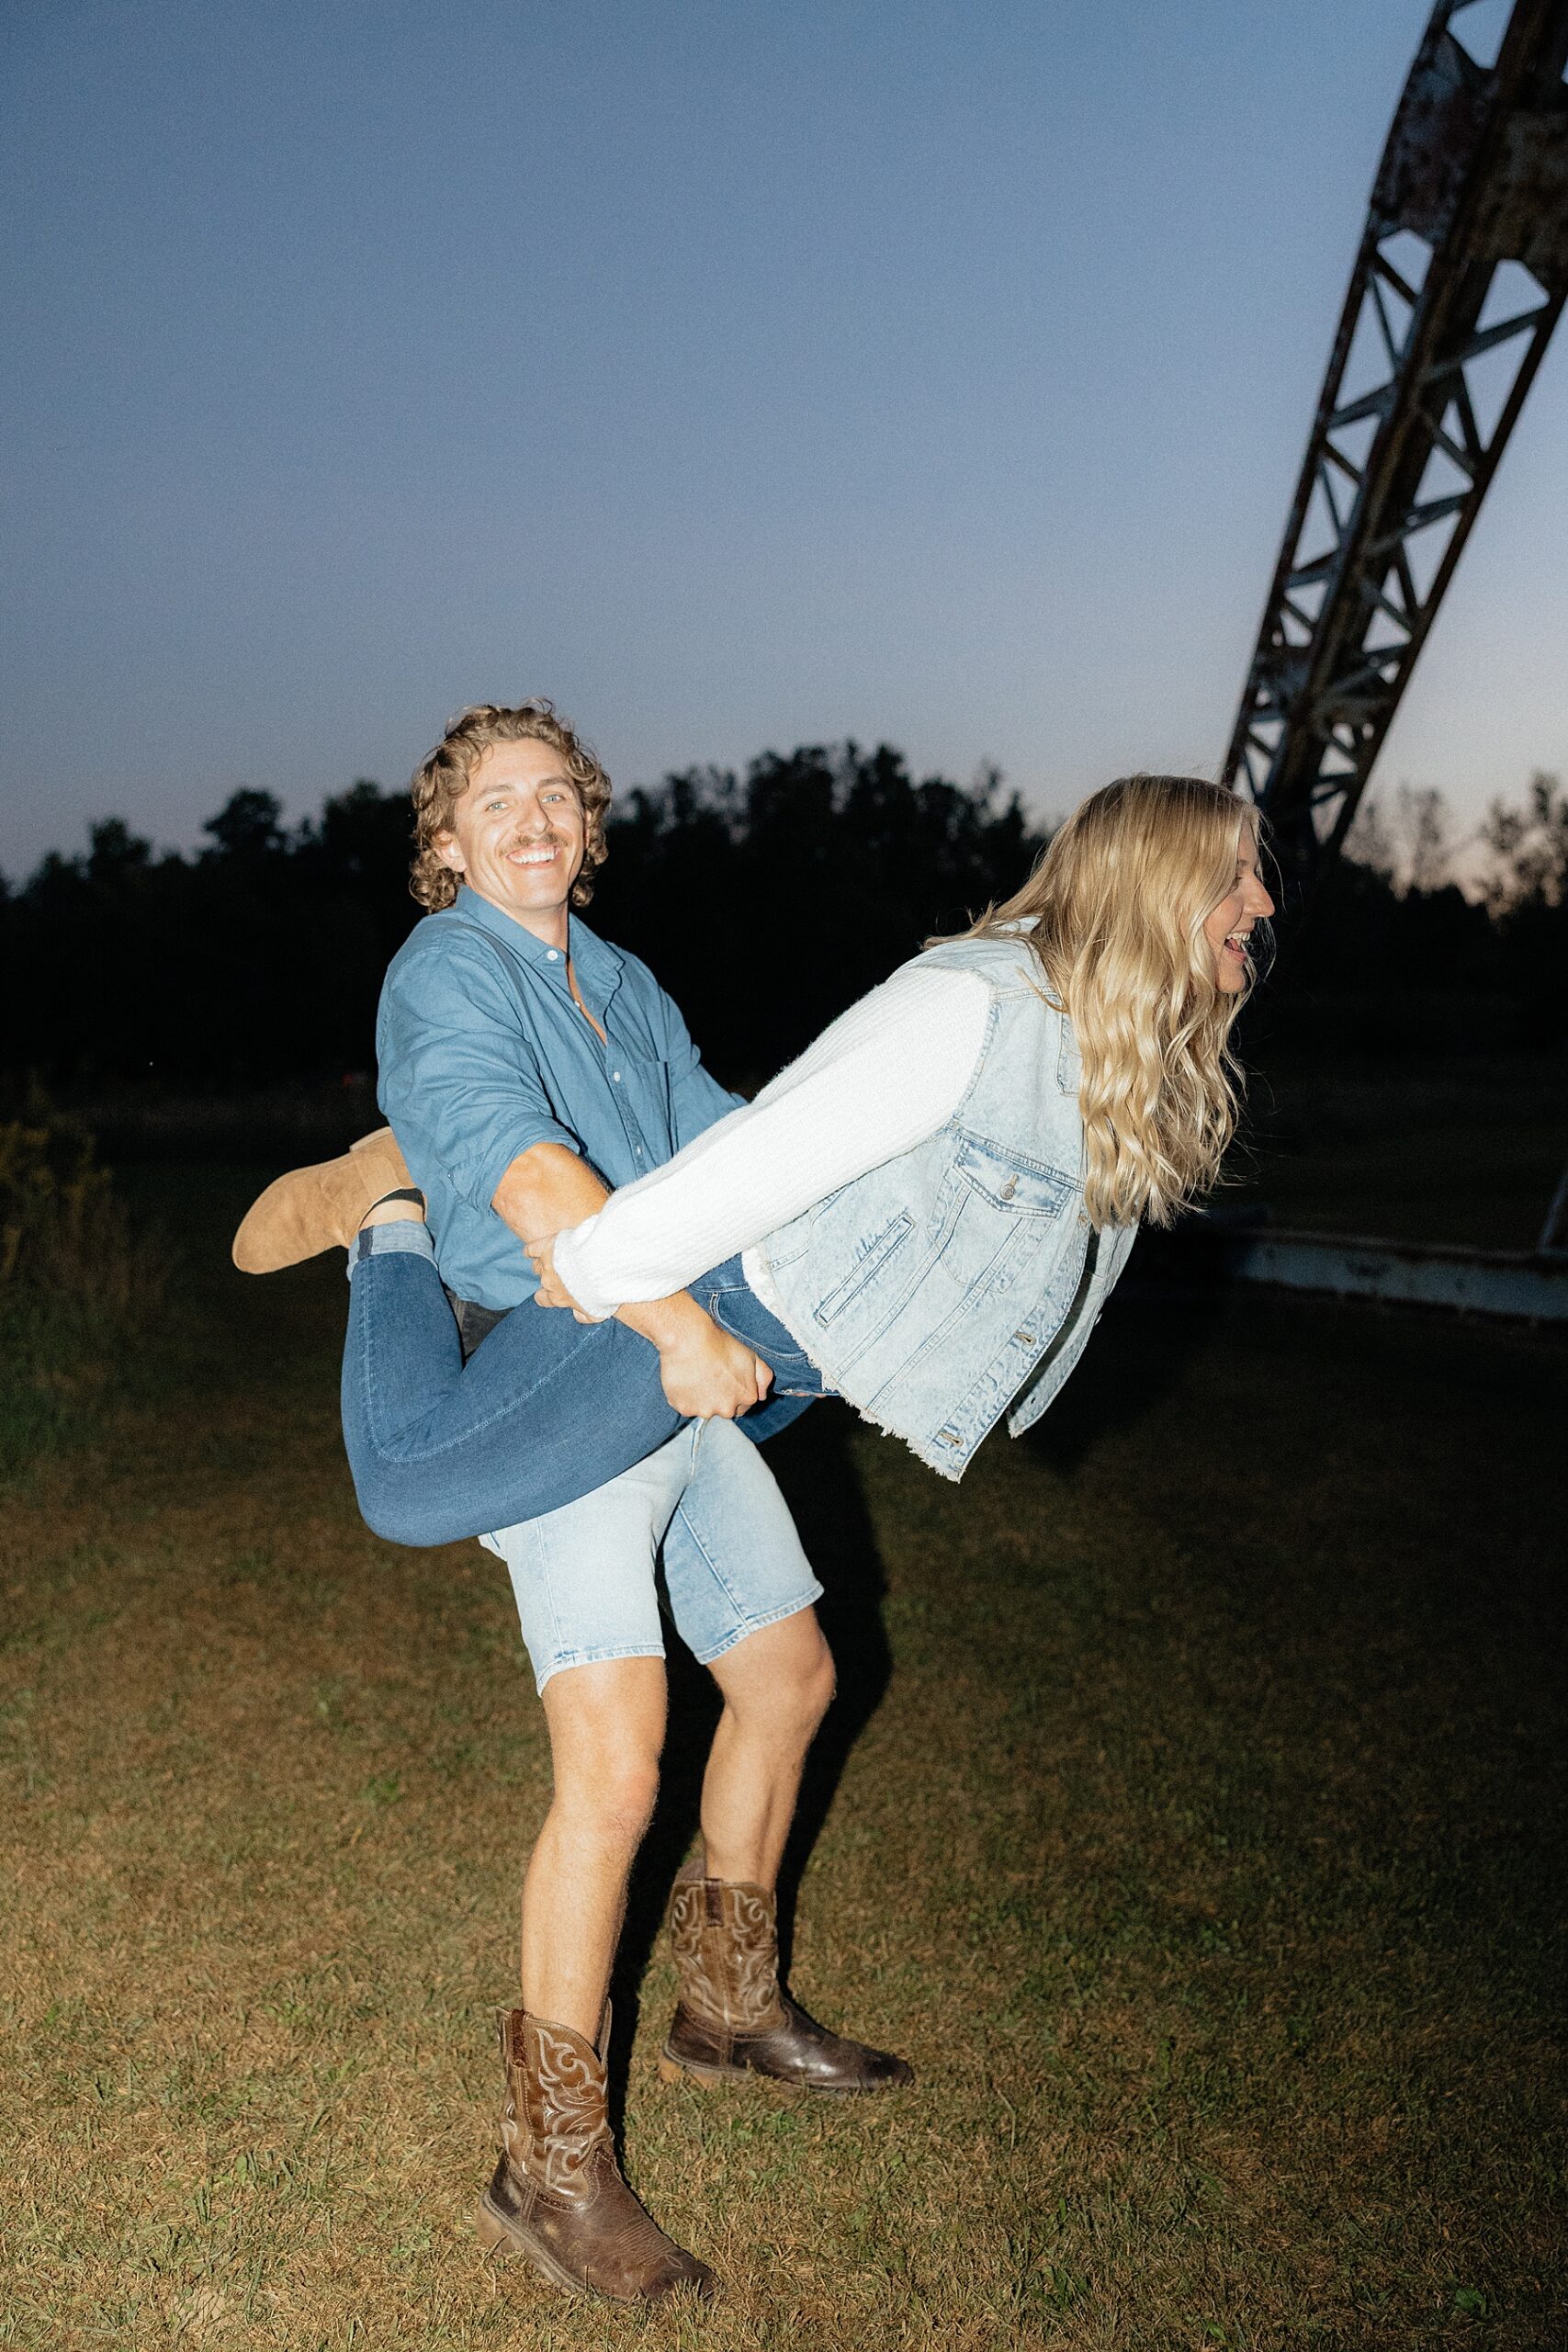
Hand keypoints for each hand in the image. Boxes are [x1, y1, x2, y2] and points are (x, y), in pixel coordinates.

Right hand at [526, 1232, 597, 1322]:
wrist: (600, 1263)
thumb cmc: (600, 1290)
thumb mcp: (596, 1312)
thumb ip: (584, 1317)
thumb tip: (577, 1317)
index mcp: (558, 1297)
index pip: (543, 1299)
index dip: (546, 1295)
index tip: (553, 1292)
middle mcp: (549, 1282)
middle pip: (543, 1280)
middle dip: (552, 1277)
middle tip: (565, 1271)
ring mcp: (546, 1263)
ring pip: (537, 1265)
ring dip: (544, 1263)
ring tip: (553, 1259)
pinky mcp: (546, 1246)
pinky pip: (531, 1249)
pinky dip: (530, 1251)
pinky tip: (530, 1252)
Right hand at [654, 1315, 773, 1420]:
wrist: (690, 1339)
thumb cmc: (719, 1344)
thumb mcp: (752, 1356)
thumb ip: (764, 1377)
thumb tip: (763, 1394)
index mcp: (746, 1397)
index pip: (743, 1405)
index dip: (734, 1392)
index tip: (725, 1380)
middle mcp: (727, 1408)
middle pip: (724, 1409)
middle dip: (718, 1397)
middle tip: (710, 1375)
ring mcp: (705, 1410)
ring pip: (704, 1408)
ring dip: (701, 1397)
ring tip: (697, 1375)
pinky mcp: (685, 1409)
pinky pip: (685, 1406)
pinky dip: (684, 1396)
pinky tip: (685, 1379)